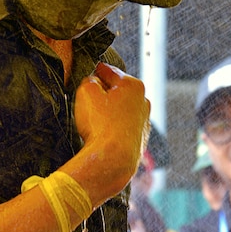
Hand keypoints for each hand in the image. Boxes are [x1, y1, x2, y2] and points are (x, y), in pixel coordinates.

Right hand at [73, 63, 149, 202]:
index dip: (96, 72)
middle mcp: (143, 101)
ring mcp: (144, 121)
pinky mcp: (140, 138)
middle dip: (104, 93)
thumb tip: (94, 82)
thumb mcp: (86, 92)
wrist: (113, 160)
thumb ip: (89, 81)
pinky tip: (104, 133)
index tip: (90, 73)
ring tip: (94, 119)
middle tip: (88, 99)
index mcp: (133, 85)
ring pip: (122, 109)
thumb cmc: (100, 124)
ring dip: (110, 111)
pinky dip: (114, 127)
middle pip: (118, 91)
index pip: (109, 71)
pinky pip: (123, 127)